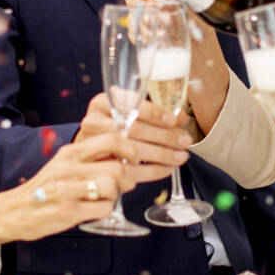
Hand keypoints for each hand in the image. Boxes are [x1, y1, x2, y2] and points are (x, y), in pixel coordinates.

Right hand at [0, 132, 181, 242]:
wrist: (15, 211)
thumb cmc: (48, 187)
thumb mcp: (65, 164)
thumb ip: (91, 155)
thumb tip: (127, 149)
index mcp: (72, 152)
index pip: (110, 138)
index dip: (131, 147)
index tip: (136, 156)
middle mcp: (70, 167)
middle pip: (117, 165)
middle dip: (129, 176)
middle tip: (127, 181)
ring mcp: (69, 189)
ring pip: (113, 185)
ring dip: (118, 192)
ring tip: (108, 195)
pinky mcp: (69, 211)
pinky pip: (105, 208)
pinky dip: (107, 210)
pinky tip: (97, 209)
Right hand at [75, 92, 191, 169]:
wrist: (89, 157)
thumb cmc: (115, 132)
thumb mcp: (129, 117)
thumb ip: (153, 115)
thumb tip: (180, 117)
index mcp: (102, 103)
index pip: (130, 104)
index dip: (154, 112)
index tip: (173, 120)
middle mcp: (94, 121)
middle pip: (133, 128)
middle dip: (164, 136)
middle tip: (185, 141)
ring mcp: (91, 146)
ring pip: (131, 150)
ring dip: (160, 154)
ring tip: (180, 157)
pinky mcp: (96, 169)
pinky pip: (128, 170)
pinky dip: (151, 171)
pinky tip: (167, 169)